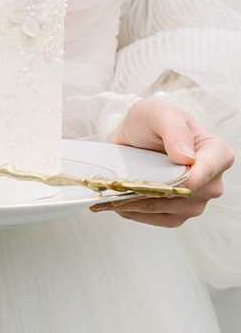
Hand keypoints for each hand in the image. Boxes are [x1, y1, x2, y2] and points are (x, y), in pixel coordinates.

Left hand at [89, 97, 235, 226]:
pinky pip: (162, 219)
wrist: (133, 135)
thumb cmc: (151, 120)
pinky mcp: (179, 212)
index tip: (158, 180)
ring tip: (115, 195)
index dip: (185, 180)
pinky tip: (121, 203)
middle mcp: (212, 180)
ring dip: (142, 204)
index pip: (206, 172)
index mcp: (217, 153)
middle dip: (156, 192)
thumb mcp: (159, 113)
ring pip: (173, 210)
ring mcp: (197, 199)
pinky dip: (140, 213)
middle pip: (189, 195)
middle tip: (124, 187)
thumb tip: (186, 158)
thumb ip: (175, 130)